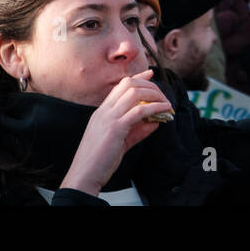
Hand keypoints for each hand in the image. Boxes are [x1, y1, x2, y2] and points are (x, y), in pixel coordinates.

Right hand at [61, 70, 172, 195]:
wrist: (84, 176)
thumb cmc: (99, 161)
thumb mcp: (120, 142)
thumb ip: (137, 130)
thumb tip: (155, 121)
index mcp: (102, 111)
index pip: (120, 86)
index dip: (137, 77)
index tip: (150, 74)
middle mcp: (104, 110)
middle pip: (129, 84)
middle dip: (150, 86)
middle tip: (163, 96)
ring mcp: (109, 117)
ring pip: (134, 93)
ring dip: (154, 95)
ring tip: (166, 103)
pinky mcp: (115, 128)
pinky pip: (139, 111)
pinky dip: (154, 108)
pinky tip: (164, 111)